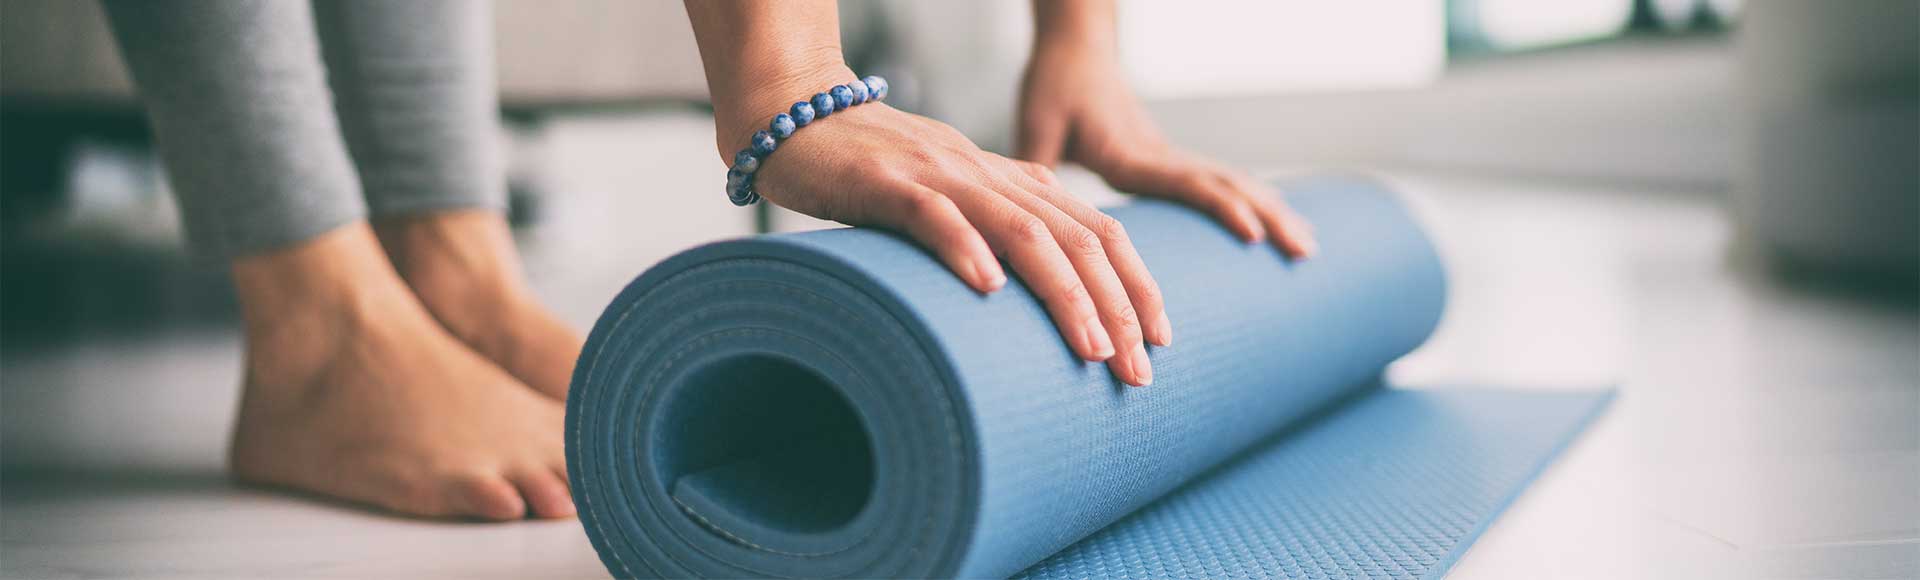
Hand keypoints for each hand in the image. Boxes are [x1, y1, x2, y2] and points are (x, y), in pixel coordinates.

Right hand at [731, 100, 1168, 385]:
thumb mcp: (949, 202)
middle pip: (1075, 237)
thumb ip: (991, 233)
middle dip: (1118, 306)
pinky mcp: (886, 182)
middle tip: (1137, 370)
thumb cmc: (871, 172)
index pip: (1097, 230)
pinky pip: (934, 214)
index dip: (1136, 282)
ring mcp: (941, 176)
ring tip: (1091, 346)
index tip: (1161, 339)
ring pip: (1023, 230)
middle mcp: (989, 177)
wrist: (797, 117)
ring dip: (1064, 292)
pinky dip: (965, 248)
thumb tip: (1026, 300)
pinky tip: (988, 288)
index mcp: (1010, 182)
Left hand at [1017, 41, 1317, 257]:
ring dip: (1272, 212)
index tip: (1253, 233)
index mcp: (1130, 152)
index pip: (1184, 180)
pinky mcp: (1169, 160)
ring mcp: (1170, 157)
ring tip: (1308, 247)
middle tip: (1305, 252)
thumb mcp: (1036, 123)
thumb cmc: (1054, 84)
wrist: (1077, 48)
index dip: (1219, 206)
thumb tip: (1024, 218)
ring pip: (1231, 183)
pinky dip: (1254, 203)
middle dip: (1267, 217)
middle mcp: (1159, 155)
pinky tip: (1275, 225)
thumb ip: (1033, 163)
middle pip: (1224, 185)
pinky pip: (1220, 182)